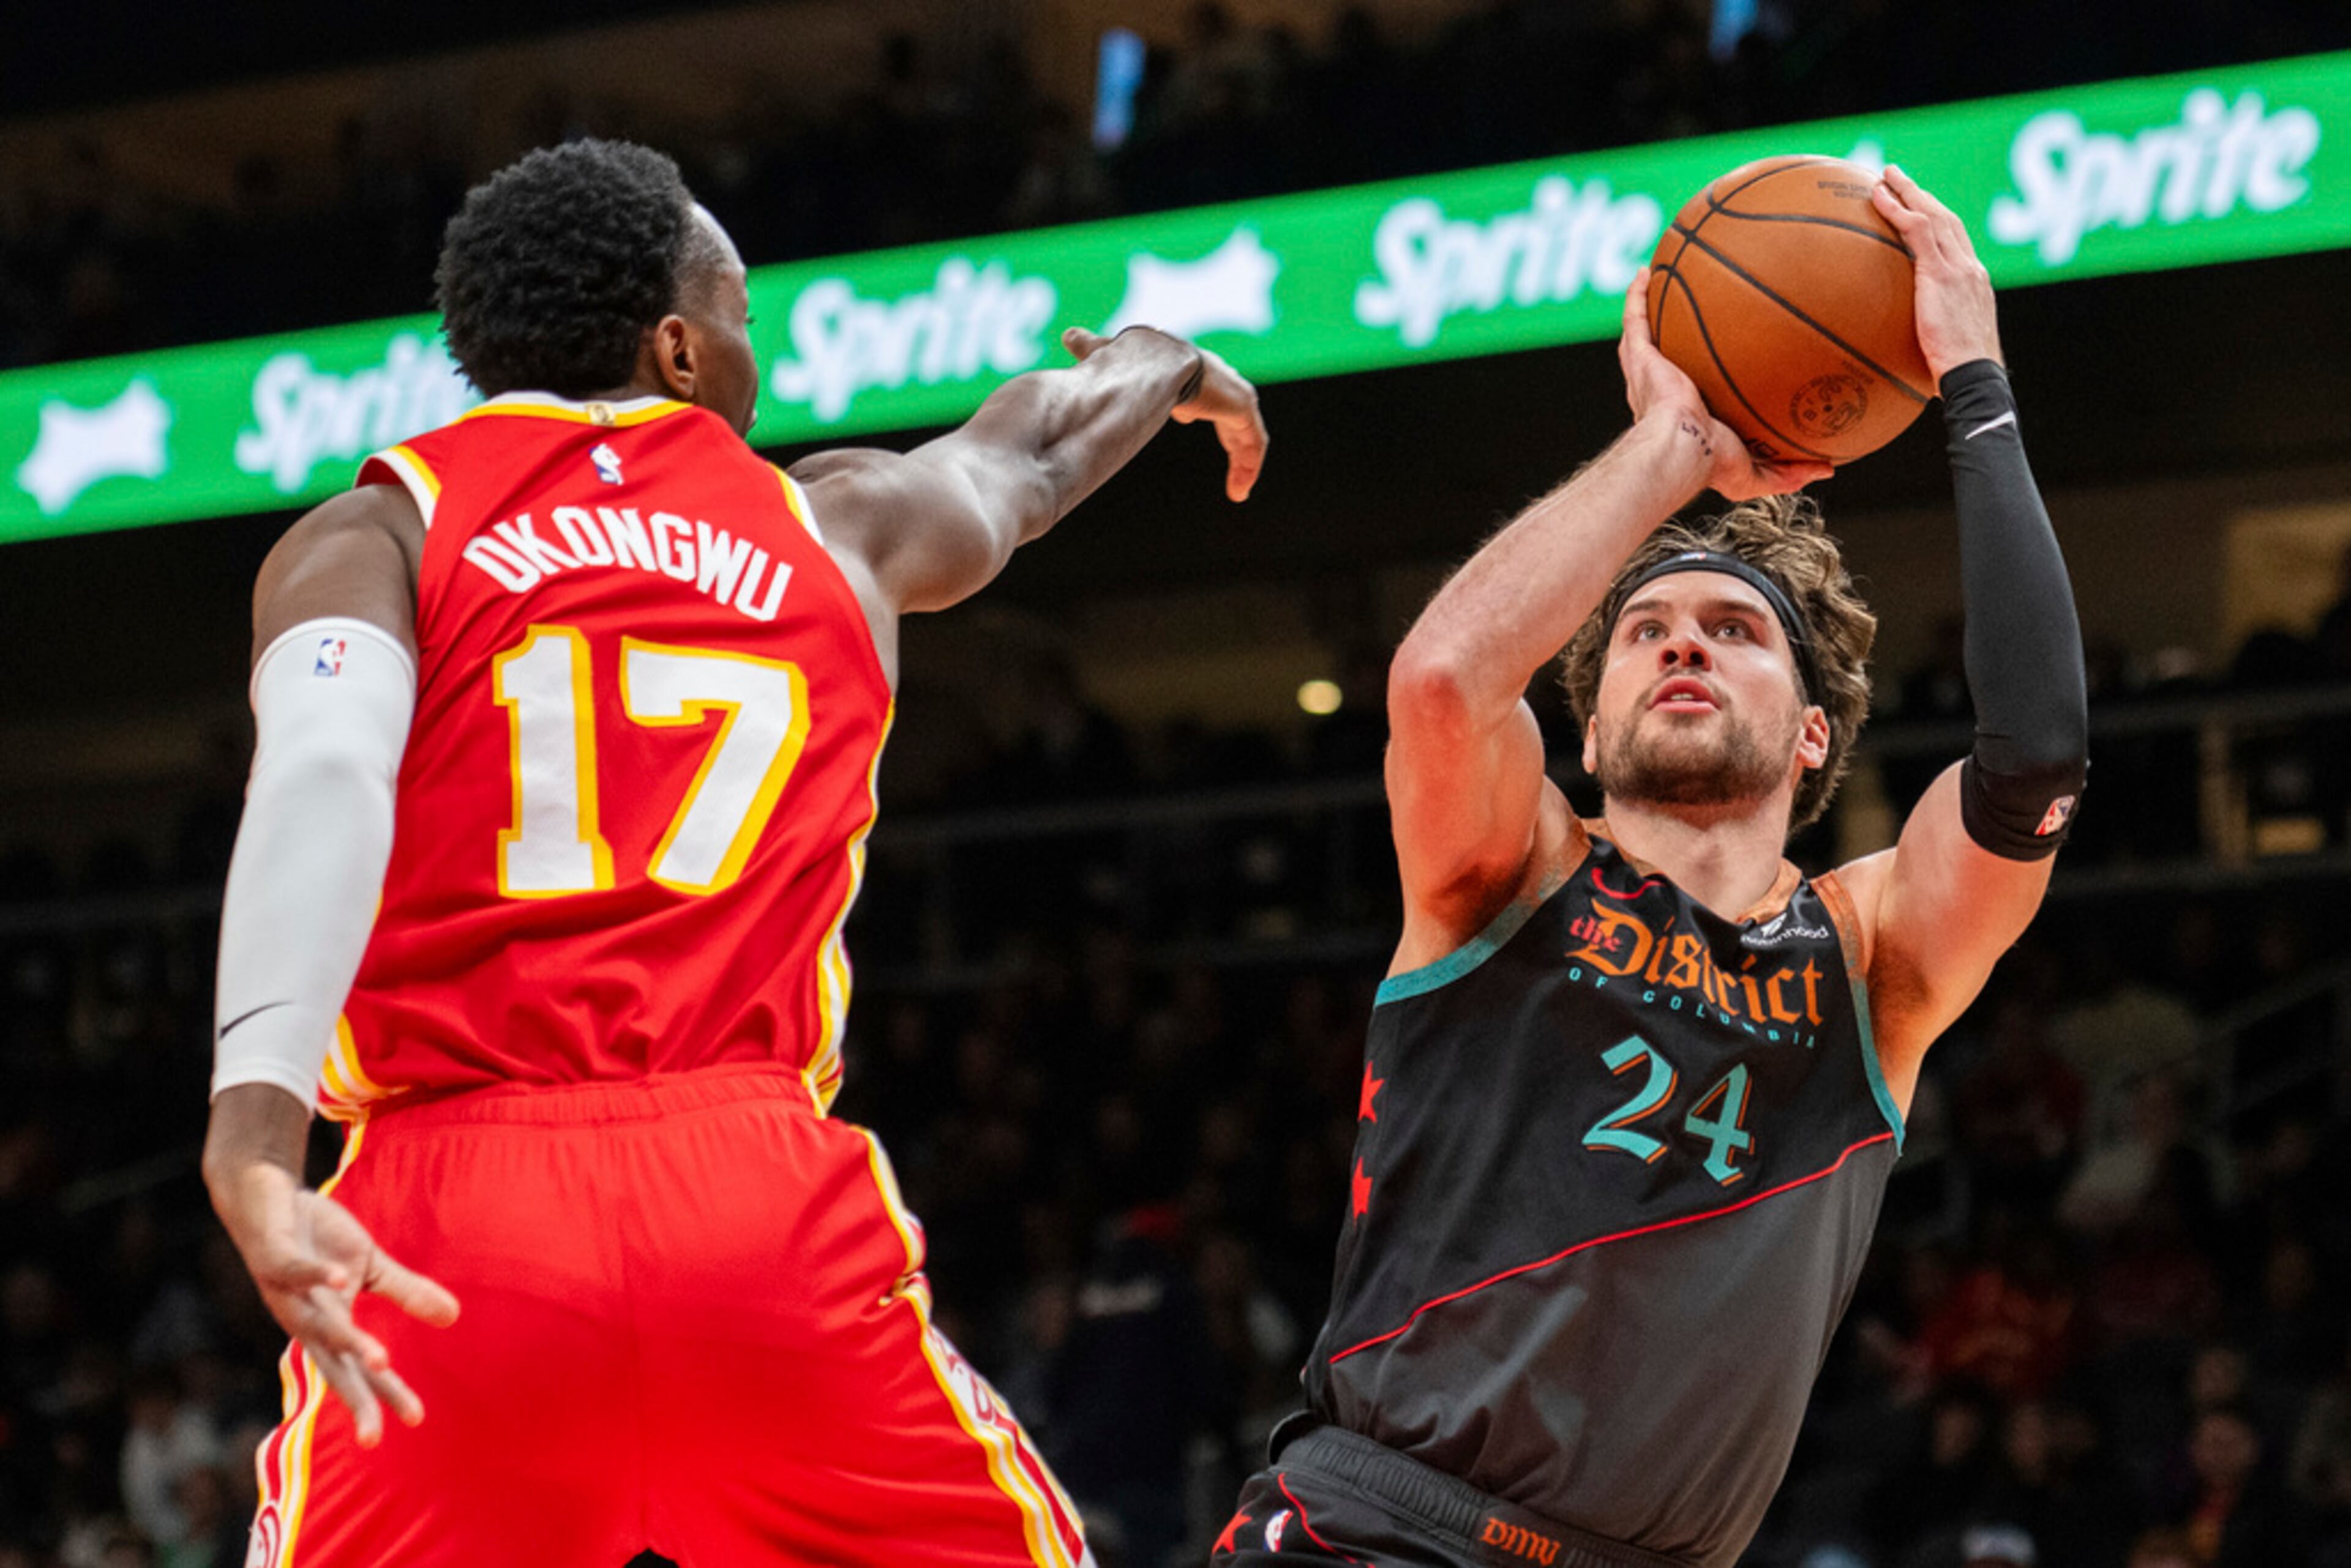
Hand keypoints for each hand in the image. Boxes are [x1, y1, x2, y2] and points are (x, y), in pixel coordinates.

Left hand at [214, 1159, 459, 1445]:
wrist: (261, 1193)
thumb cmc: (314, 1234)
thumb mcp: (370, 1263)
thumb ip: (406, 1292)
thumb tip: (453, 1318)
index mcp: (328, 1321)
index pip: (361, 1367)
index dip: (386, 1393)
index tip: (416, 1420)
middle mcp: (304, 1316)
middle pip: (333, 1365)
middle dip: (354, 1398)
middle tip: (372, 1436)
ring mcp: (286, 1291)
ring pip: (316, 1326)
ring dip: (348, 1343)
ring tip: (382, 1360)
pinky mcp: (273, 1258)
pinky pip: (296, 1270)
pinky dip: (320, 1275)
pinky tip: (346, 1278)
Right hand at [1064, 327, 1267, 500]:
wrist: (1151, 361)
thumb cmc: (1129, 359)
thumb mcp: (1108, 358)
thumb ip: (1091, 349)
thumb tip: (1068, 335)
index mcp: (1190, 368)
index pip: (1200, 390)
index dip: (1194, 407)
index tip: (1186, 418)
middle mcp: (1216, 379)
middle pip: (1228, 414)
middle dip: (1231, 444)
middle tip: (1231, 476)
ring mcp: (1233, 393)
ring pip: (1244, 434)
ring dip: (1242, 464)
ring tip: (1238, 492)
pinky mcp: (1243, 406)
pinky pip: (1254, 442)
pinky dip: (1249, 466)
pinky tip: (1240, 490)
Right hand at [1618, 269, 1832, 501]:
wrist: (1682, 450)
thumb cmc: (1710, 464)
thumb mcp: (1756, 472)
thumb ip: (1788, 470)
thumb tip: (1827, 469)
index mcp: (1686, 411)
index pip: (1695, 385)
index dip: (1703, 368)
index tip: (1723, 348)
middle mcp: (1663, 388)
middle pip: (1667, 352)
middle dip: (1675, 331)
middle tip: (1692, 305)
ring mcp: (1648, 371)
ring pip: (1646, 332)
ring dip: (1650, 306)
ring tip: (1661, 277)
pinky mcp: (1639, 357)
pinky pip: (1635, 317)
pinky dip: (1637, 293)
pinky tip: (1646, 271)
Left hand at [1871, 166, 2002, 384]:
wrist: (1973, 376)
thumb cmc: (1958, 375)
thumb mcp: (1947, 349)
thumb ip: (1932, 334)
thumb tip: (1906, 348)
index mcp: (1974, 282)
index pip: (1956, 240)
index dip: (1937, 219)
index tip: (1919, 207)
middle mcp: (1970, 268)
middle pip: (1946, 219)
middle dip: (1923, 195)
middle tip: (1898, 177)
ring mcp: (1959, 268)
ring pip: (1933, 216)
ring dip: (1908, 191)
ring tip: (1885, 176)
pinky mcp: (1942, 274)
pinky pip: (1917, 231)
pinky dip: (1898, 210)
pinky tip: (1878, 198)